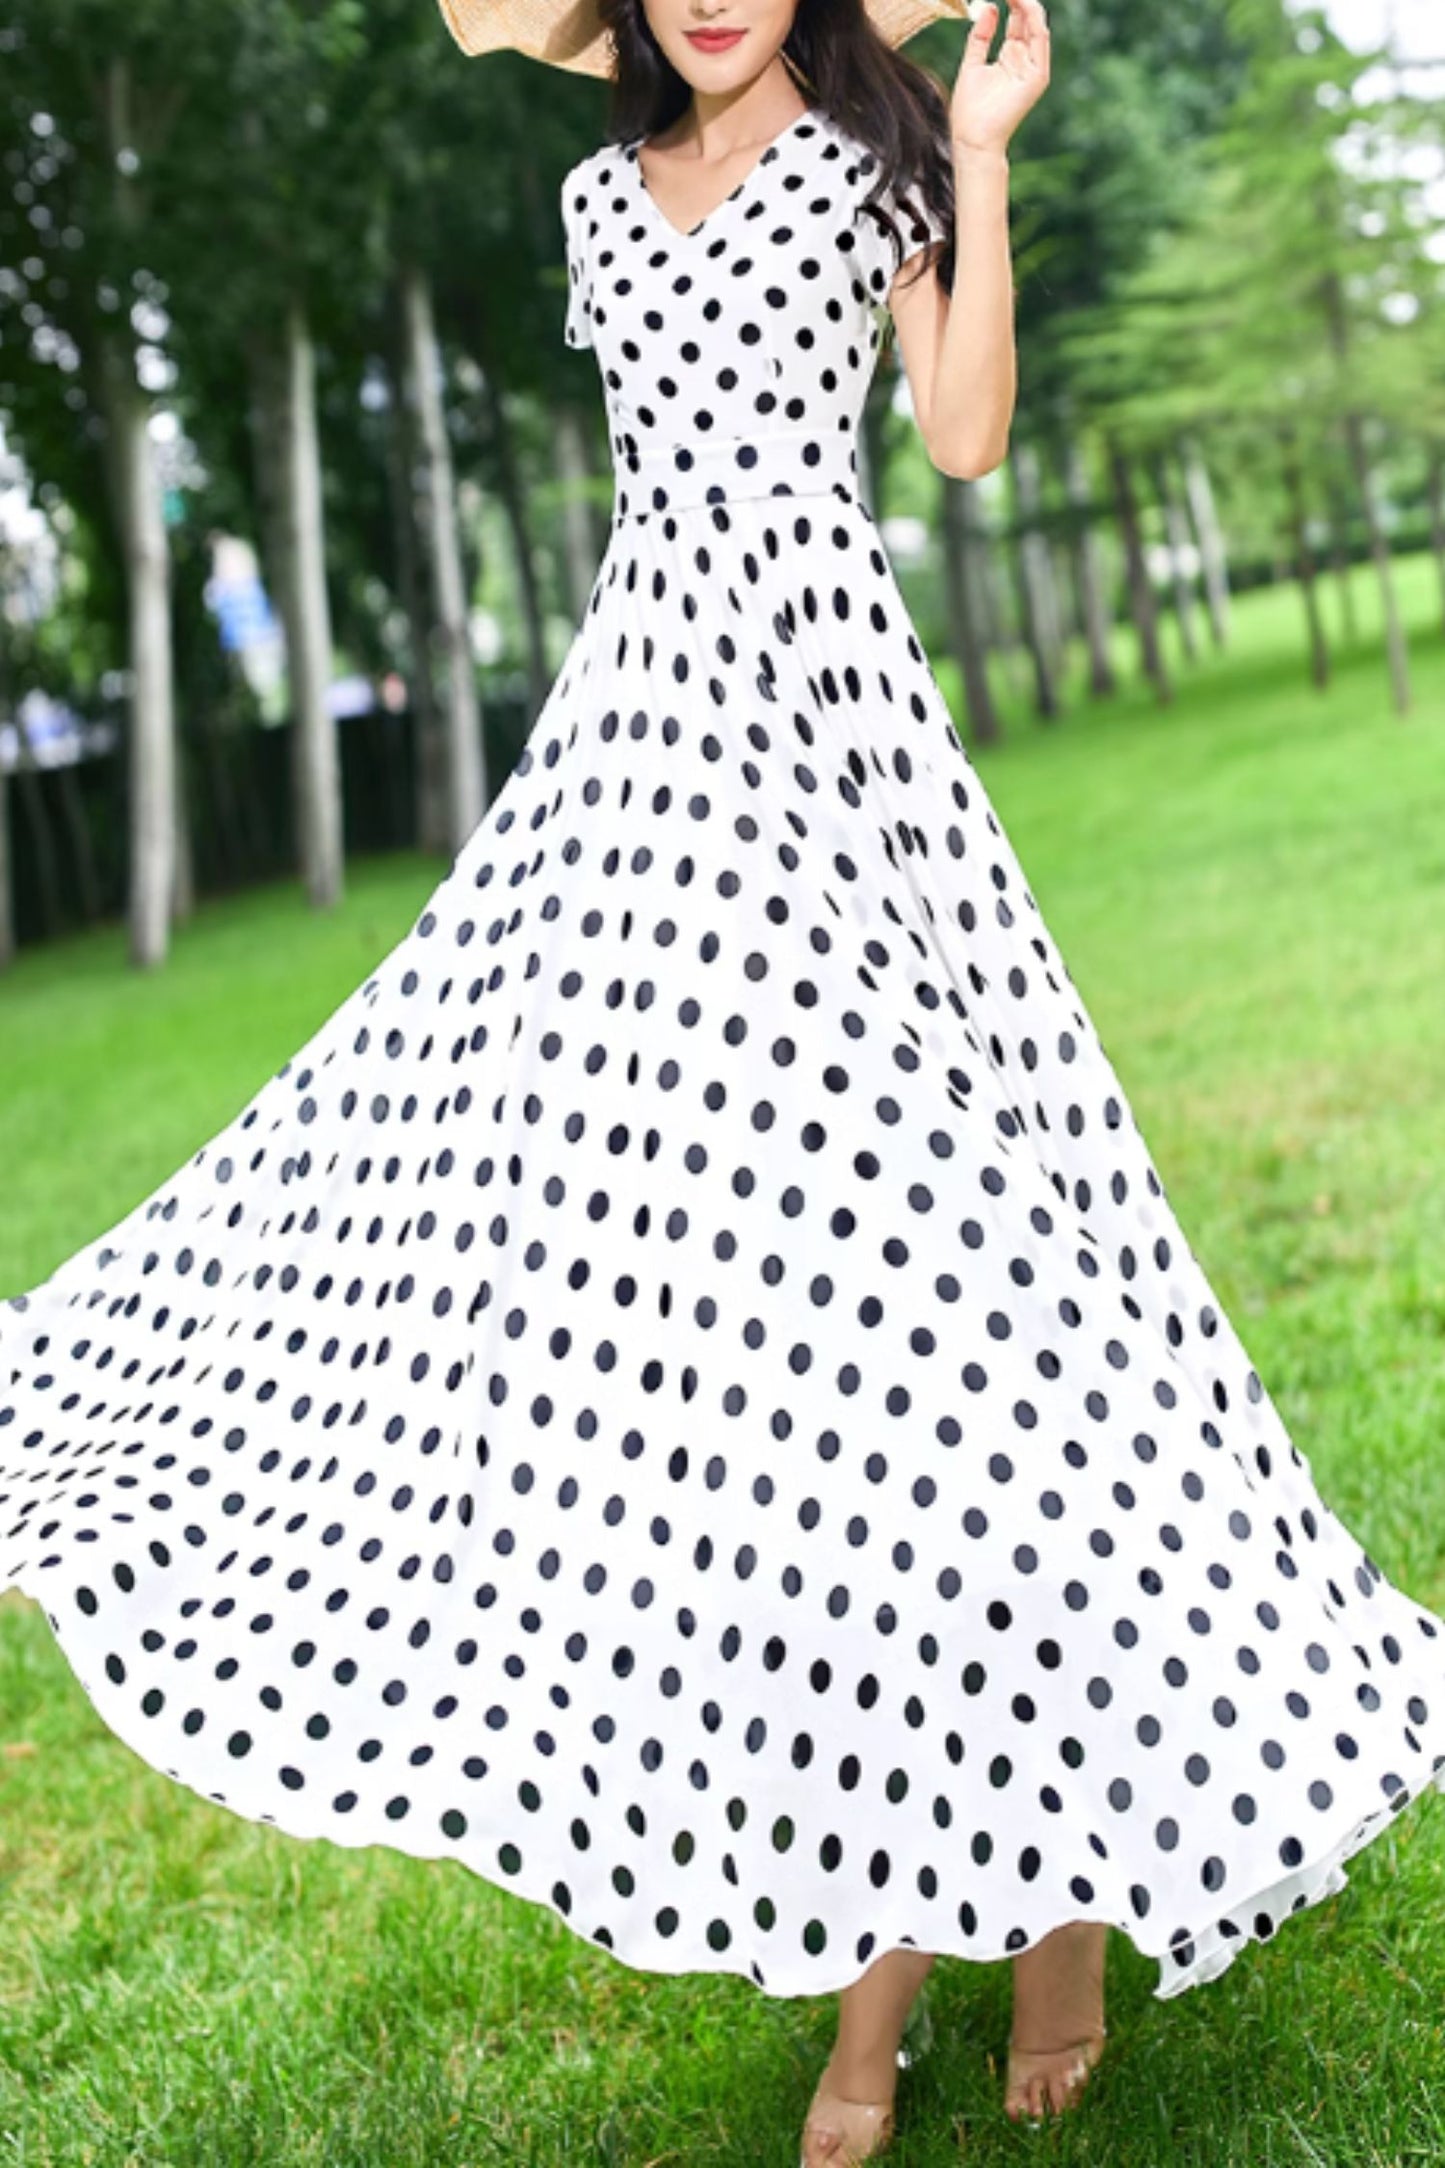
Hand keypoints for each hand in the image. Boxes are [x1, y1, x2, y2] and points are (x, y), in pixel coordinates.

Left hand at [949, 0, 1049, 157]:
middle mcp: (1024, 60)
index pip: (1017, 21)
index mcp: (1009, 57)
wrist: (973, 137)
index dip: (1012, 1)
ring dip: (1028, 4)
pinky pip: (1040, 41)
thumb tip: (989, 6)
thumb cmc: (970, 109)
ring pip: (1037, 26)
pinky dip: (1034, 20)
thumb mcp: (972, 63)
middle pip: (1028, 20)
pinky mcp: (1037, 76)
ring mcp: (1032, 68)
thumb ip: (980, 36)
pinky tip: (1024, 4)